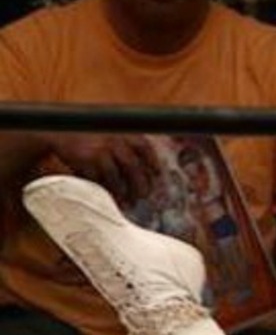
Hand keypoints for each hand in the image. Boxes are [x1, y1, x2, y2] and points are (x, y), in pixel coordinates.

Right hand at [46, 133, 160, 204]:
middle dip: (141, 184)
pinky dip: (108, 194)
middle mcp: (113, 140)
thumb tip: (153, 172)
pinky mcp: (86, 161)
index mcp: (122, 132)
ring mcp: (100, 151)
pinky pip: (100, 182)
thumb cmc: (90, 136)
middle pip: (133, 167)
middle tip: (143, 196)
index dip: (153, 164)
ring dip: (124, 194)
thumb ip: (129, 146)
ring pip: (117, 178)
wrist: (58, 131)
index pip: (145, 149)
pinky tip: (112, 200)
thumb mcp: (112, 133)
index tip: (157, 177)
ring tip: (130, 203)